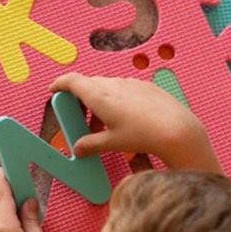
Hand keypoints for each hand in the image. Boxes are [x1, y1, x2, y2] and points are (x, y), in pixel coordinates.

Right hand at [51, 73, 221, 172]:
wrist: (177, 129)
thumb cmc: (142, 135)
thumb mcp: (112, 143)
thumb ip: (91, 144)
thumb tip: (78, 149)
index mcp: (99, 96)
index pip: (72, 81)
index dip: (60, 84)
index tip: (53, 90)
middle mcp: (114, 85)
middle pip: (89, 84)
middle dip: (80, 99)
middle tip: (79, 117)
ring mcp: (131, 83)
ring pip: (107, 87)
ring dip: (99, 101)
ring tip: (103, 124)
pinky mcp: (146, 87)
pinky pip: (124, 88)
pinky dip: (116, 100)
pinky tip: (125, 118)